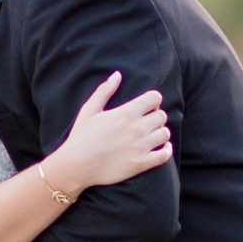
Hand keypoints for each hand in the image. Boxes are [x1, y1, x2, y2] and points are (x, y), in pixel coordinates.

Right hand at [46, 71, 172, 197]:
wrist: (76, 166)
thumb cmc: (81, 136)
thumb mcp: (89, 110)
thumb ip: (104, 91)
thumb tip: (117, 75)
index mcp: (126, 113)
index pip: (155, 98)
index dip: (152, 100)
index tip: (145, 106)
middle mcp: (137, 129)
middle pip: (162, 116)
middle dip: (155, 116)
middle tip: (146, 121)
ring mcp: (140, 147)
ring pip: (165, 134)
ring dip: (160, 132)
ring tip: (151, 135)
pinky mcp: (141, 164)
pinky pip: (165, 155)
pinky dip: (166, 150)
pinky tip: (161, 147)